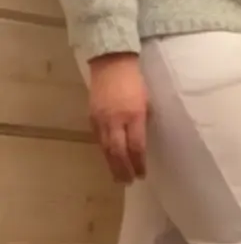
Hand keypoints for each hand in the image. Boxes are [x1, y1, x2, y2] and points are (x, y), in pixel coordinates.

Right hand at [88, 53, 148, 182]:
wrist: (111, 62)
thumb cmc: (134, 80)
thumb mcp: (146, 100)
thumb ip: (142, 121)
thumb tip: (140, 141)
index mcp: (133, 115)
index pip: (136, 146)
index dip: (138, 163)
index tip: (142, 174)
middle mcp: (115, 119)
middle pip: (118, 151)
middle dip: (123, 169)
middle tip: (128, 182)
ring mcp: (101, 119)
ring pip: (105, 148)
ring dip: (112, 165)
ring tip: (118, 177)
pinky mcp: (92, 117)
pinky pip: (98, 139)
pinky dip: (105, 152)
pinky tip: (109, 159)